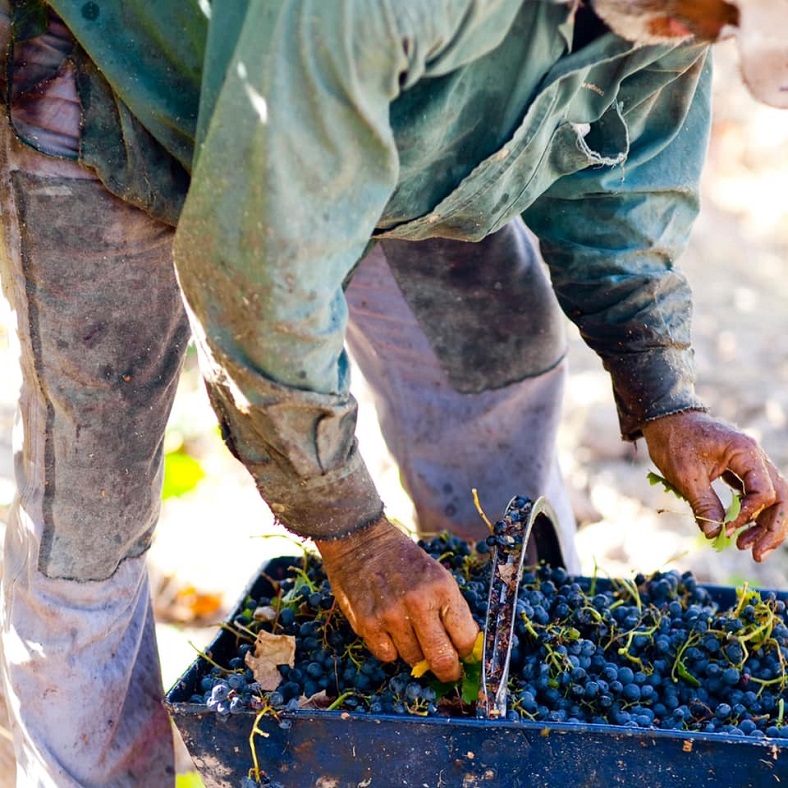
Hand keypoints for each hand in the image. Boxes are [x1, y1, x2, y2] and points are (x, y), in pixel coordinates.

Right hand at [315, 517, 478, 681]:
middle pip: (441, 659)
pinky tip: (389, 630)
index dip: (466, 653)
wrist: (361, 539)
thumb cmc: (403, 559)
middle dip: (447, 670)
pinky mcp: (367, 624)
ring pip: (413, 660)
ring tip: (410, 634)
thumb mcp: (437, 575)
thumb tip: (464, 649)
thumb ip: (451, 610)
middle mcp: (418, 604)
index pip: (465, 639)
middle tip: (446, 671)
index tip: (463, 655)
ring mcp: (391, 616)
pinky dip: (390, 649)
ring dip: (415, 655)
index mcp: (442, 588)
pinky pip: (387, 655)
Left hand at [642, 411, 787, 560]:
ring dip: (763, 524)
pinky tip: (738, 529)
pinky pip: (755, 493)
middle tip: (755, 554)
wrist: (664, 418)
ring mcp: (750, 463)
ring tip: (745, 546)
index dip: (748, 515)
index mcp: (746, 452)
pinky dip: (751, 512)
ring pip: (771, 498)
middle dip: (771, 528)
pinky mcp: (740, 469)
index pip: (764, 492)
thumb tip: (715, 534)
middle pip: (780, 497)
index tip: (728, 529)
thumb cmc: (673, 440)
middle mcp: (755, 456)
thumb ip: (703, 504)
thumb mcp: (684, 474)